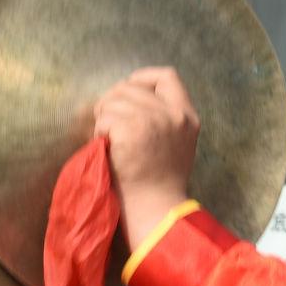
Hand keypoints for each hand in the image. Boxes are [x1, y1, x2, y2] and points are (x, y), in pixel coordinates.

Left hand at [93, 67, 199, 251]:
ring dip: (103, 119)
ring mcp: (152, 120)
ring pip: (114, 101)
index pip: (166, 76)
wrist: (156, 208)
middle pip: (131, 87)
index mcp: (186, 115)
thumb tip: (130, 101)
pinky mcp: (131, 130)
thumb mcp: (178, 144)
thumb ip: (165, 119)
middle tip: (104, 122)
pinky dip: (98, 133)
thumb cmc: (160, 184)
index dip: (141, 78)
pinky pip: (104, 120)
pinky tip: (105, 148)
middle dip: (112, 101)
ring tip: (107, 140)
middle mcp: (172, 113)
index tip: (127, 89)